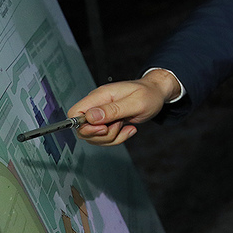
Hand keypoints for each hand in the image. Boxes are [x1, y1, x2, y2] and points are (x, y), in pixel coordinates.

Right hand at [67, 69, 181, 145]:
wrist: (157, 94)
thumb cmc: (149, 94)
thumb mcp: (136, 103)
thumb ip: (113, 110)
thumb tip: (90, 117)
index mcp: (100, 96)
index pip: (75, 113)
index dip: (84, 126)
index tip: (104, 128)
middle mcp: (97, 105)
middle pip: (82, 129)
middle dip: (102, 135)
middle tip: (119, 125)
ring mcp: (102, 114)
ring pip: (94, 137)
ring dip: (112, 138)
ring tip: (126, 125)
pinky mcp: (108, 122)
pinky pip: (105, 138)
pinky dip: (118, 138)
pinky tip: (130, 129)